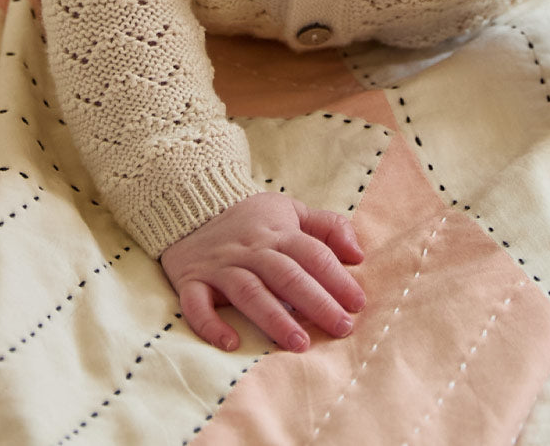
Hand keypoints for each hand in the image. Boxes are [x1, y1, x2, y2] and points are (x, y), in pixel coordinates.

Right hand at [160, 192, 365, 351]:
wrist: (192, 205)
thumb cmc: (251, 218)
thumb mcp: (291, 210)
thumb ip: (328, 227)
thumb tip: (358, 255)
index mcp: (278, 232)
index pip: (313, 255)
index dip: (337, 278)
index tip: (358, 303)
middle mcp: (251, 250)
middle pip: (287, 276)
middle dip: (317, 303)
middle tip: (341, 327)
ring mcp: (220, 266)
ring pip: (249, 292)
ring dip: (274, 318)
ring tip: (299, 343)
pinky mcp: (191, 280)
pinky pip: (197, 304)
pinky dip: (211, 324)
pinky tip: (231, 343)